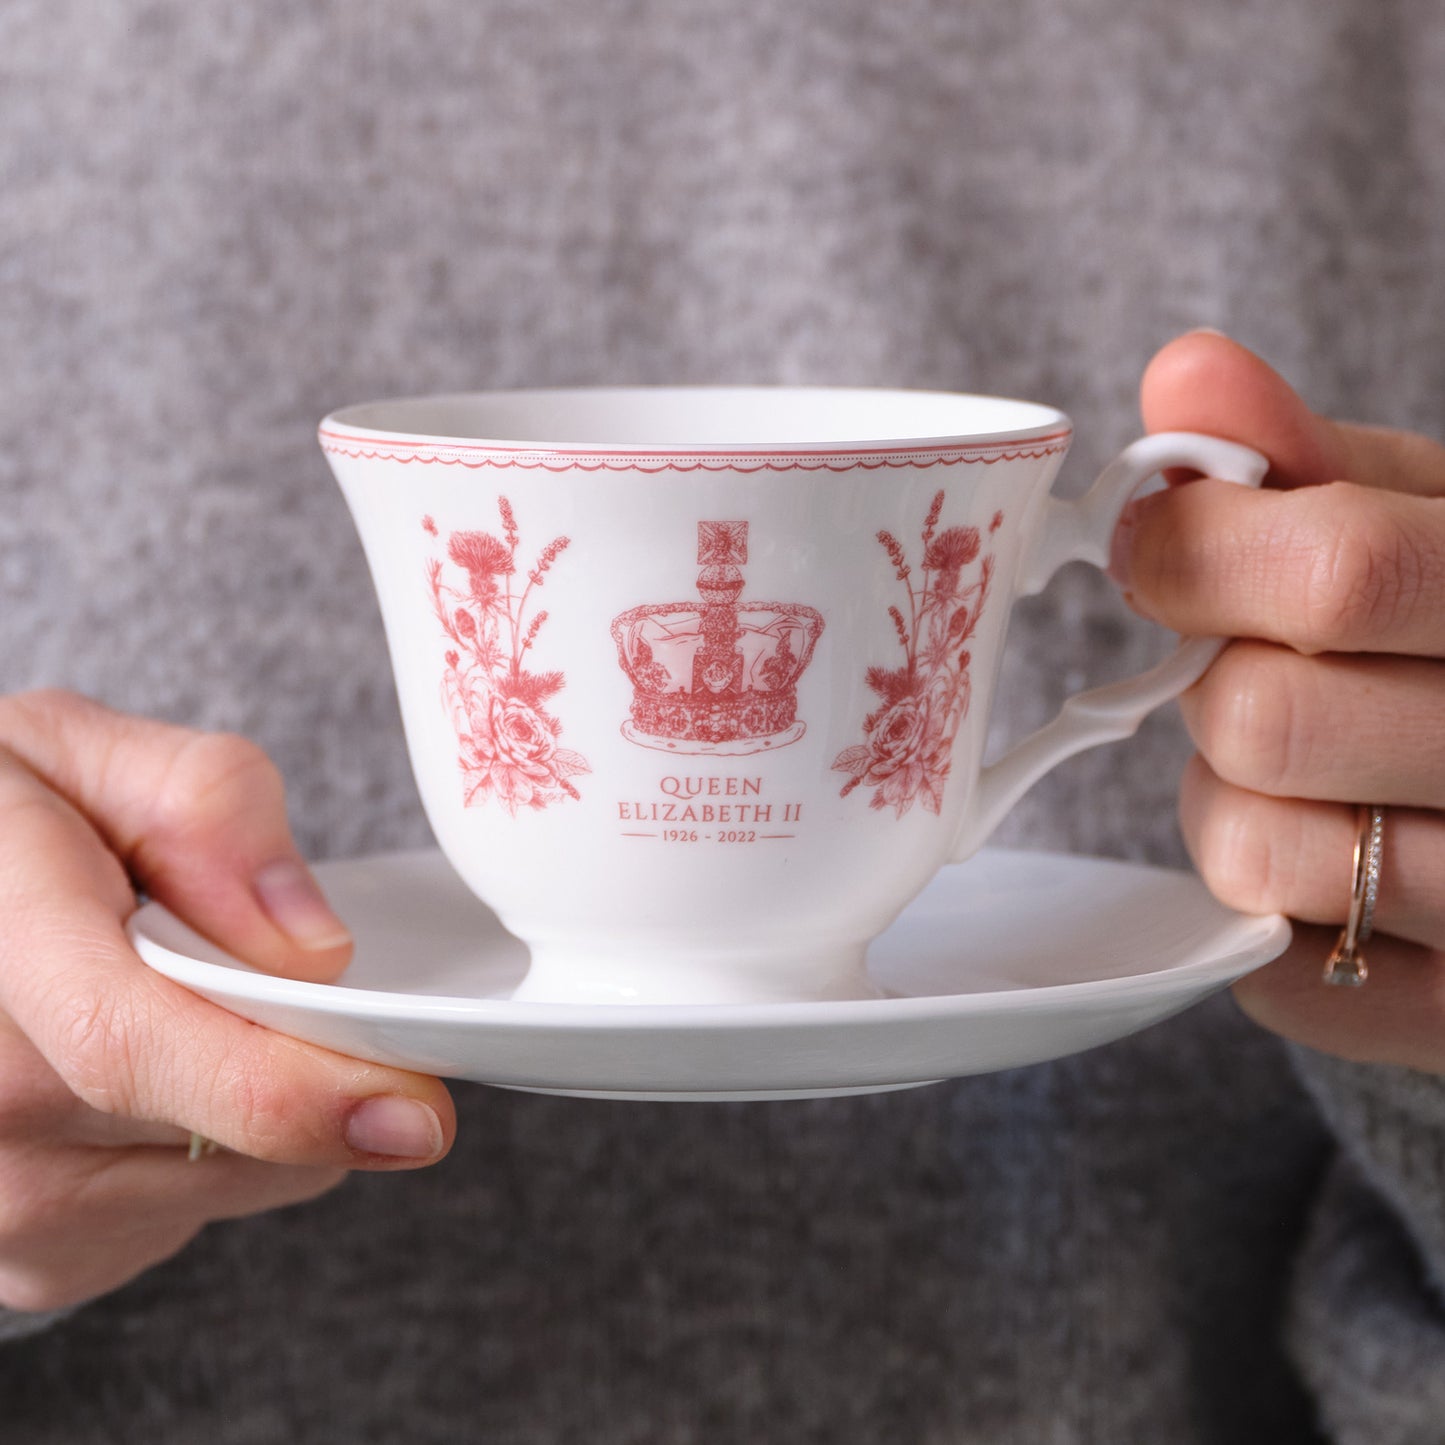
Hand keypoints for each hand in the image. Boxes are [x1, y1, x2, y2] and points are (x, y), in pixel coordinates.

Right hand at [0, 690, 454, 1311]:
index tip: (411, 1105)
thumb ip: (205, 812)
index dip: (278, 1087)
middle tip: (327, 987)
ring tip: (216, 1006)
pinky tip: (183, 1072)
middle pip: (208, 1123)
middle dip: (314, 1059)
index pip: (124, 1043)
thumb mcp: (86, 754)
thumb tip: (313, 949)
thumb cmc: (6, 821)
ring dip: (277, 1102)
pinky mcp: (41, 1257)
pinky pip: (199, 1211)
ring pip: (229, 1179)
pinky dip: (230, 1149)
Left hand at [1118, 331, 1444, 1073]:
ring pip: (1255, 853)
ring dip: (1233, 801)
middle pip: (1265, 721)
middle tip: (1255, 669)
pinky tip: (1335, 859)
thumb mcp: (1429, 518)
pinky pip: (1277, 975)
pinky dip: (1269, 912)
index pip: (1339, 572)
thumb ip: (1305, 457)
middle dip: (1215, 683)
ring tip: (1304, 772)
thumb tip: (1185, 376)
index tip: (1152, 544)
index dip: (1197, 551)